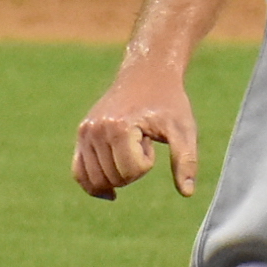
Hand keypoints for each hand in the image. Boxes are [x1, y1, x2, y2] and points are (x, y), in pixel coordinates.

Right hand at [73, 65, 198, 200]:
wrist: (148, 73)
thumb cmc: (169, 102)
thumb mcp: (183, 129)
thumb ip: (186, 160)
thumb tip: (187, 193)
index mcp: (119, 127)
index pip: (131, 171)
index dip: (147, 162)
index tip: (151, 139)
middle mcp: (96, 129)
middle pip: (114, 178)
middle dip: (132, 168)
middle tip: (140, 140)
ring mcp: (85, 132)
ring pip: (96, 180)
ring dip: (117, 172)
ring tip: (129, 145)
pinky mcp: (82, 134)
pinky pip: (79, 172)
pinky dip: (92, 185)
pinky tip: (110, 192)